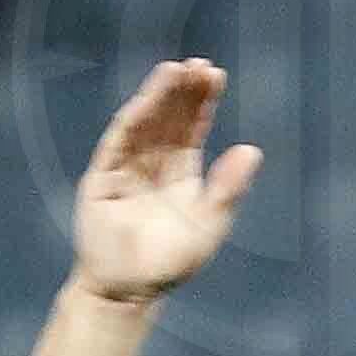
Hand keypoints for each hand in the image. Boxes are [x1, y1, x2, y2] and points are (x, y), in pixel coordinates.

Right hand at [70, 56, 261, 305]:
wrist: (128, 290)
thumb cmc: (169, 263)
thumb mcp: (208, 226)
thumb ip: (228, 189)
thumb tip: (253, 150)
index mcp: (181, 173)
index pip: (192, 128)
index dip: (203, 101)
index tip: (215, 74)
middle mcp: (153, 163)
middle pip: (170, 118)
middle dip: (183, 91)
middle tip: (199, 65)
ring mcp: (126, 166)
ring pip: (145, 123)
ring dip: (158, 96)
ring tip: (176, 69)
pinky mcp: (103, 175)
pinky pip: (119, 141)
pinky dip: (133, 119)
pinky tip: (148, 100)